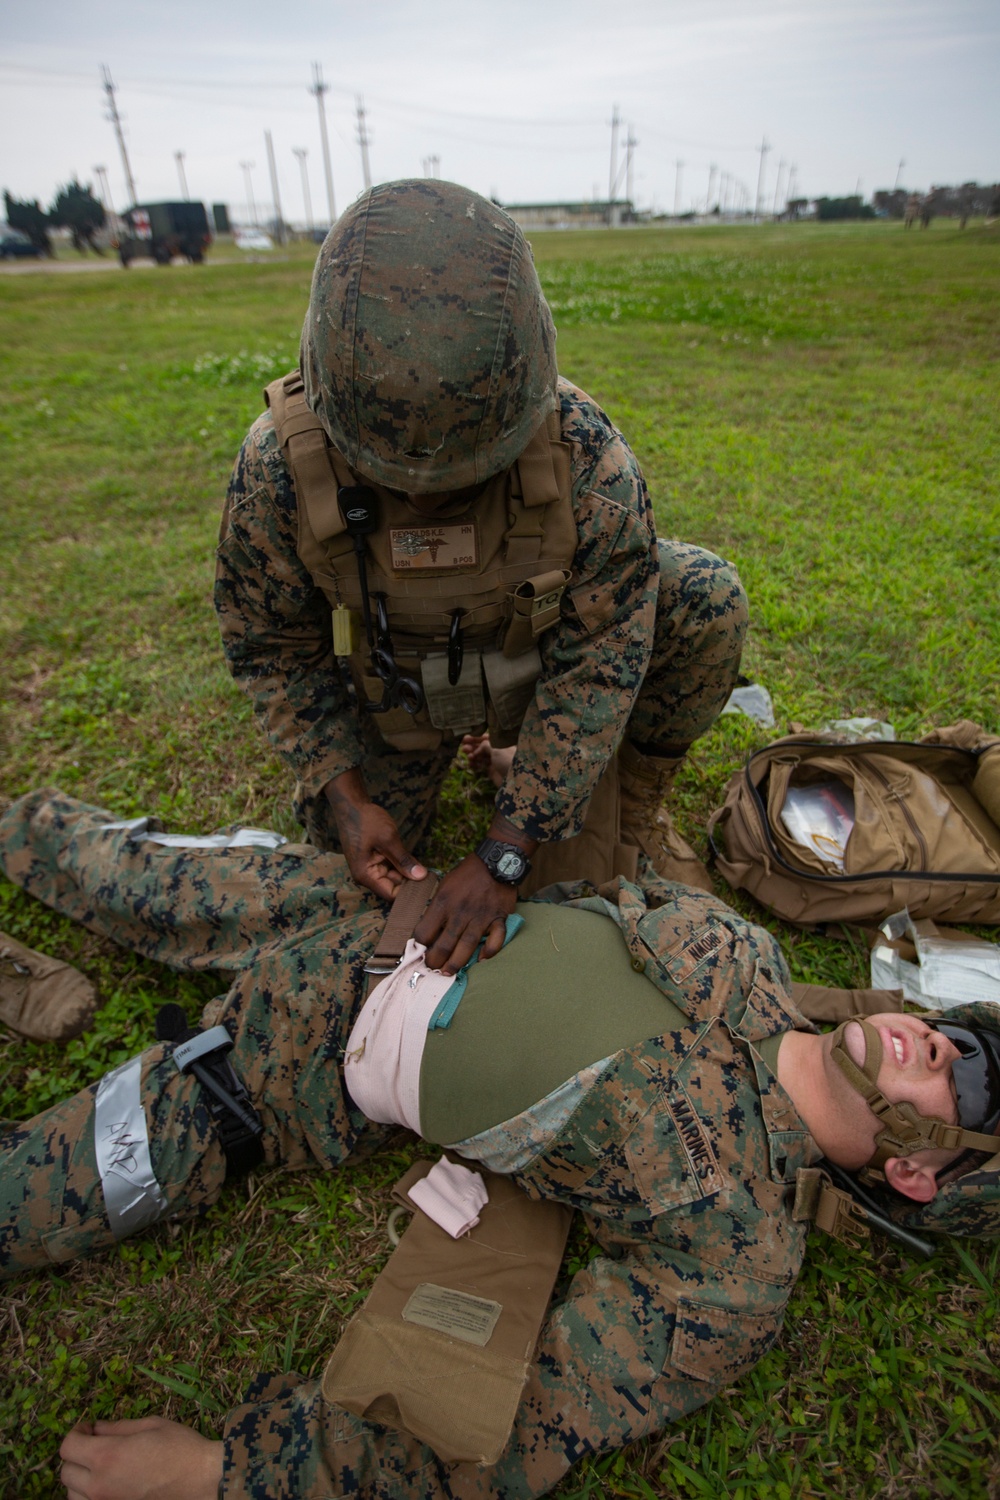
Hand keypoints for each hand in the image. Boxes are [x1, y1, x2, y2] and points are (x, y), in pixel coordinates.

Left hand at [59, 1417, 222, 1499]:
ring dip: (80, 1479)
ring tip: (101, 1468)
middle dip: (77, 1455)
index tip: (89, 1428)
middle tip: (95, 1445)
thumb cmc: (180, 1449)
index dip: (76, 1433)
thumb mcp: (150, 1425)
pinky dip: (88, 1496)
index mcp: (107, 1456)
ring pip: (72, 1494)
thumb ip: (117, 1427)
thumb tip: (96, 1428)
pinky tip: (108, 1485)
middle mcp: (99, 1485)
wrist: (202, 1481)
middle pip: (65, 1471)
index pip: (68, 1446)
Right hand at [324, 769, 426, 899]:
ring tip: (426, 869)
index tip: (426, 885)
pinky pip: (390, 866)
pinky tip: (415, 861)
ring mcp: (369, 867)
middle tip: (431, 876)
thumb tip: (421, 876)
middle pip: (392, 886)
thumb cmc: (366, 821)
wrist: (352, 805)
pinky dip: (401, 864)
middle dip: (410, 882)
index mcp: (365, 875)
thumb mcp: (389, 839)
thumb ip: (404, 860)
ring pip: (393, 876)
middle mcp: (366, 875)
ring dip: (406, 872)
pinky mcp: (374, 859)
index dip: (408, 892)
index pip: (391, 894)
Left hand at [414, 852, 518, 973]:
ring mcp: (481, 917)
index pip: (425, 932)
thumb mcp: (444, 885)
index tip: (418, 951)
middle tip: (431, 969)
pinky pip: (496, 940)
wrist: (496, 861)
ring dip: (456, 963)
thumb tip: (428, 929)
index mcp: (443, 903)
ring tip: (448, 973)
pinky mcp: (499, 918)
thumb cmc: (467, 873)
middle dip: (434, 961)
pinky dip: (490, 952)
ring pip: (467, 947)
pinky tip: (482, 960)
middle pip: (444, 945)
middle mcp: (460, 912)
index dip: (419, 945)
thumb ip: (437, 906)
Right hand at [460, 732, 514, 789]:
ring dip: (473, 755)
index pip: (487, 737)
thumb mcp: (496, 748)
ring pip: (481, 756)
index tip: (466, 739)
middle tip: (463, 748)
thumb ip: (485, 745)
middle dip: (473, 746)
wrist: (515, 779)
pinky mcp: (492, 771)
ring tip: (468, 756)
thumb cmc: (507, 760)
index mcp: (501, 742)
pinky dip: (475, 764)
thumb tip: (478, 747)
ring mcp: (495, 761)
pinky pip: (481, 766)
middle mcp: (498, 751)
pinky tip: (470, 763)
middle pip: (483, 747)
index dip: (476, 738)